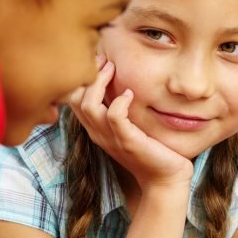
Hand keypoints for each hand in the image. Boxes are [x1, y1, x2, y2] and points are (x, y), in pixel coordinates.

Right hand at [67, 60, 192, 188]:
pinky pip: (115, 117)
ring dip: (99, 82)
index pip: (72, 99)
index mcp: (95, 129)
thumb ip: (120, 109)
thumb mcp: (130, 127)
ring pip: (89, 105)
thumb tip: (122, 82)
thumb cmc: (151, 150)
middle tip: (101, 59)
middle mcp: (98, 133)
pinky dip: (119, 102)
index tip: (95, 61)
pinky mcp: (128, 142)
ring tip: (112, 68)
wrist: (165, 179)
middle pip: (74, 99)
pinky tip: (130, 94)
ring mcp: (111, 138)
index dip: (79, 78)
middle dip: (84, 75)